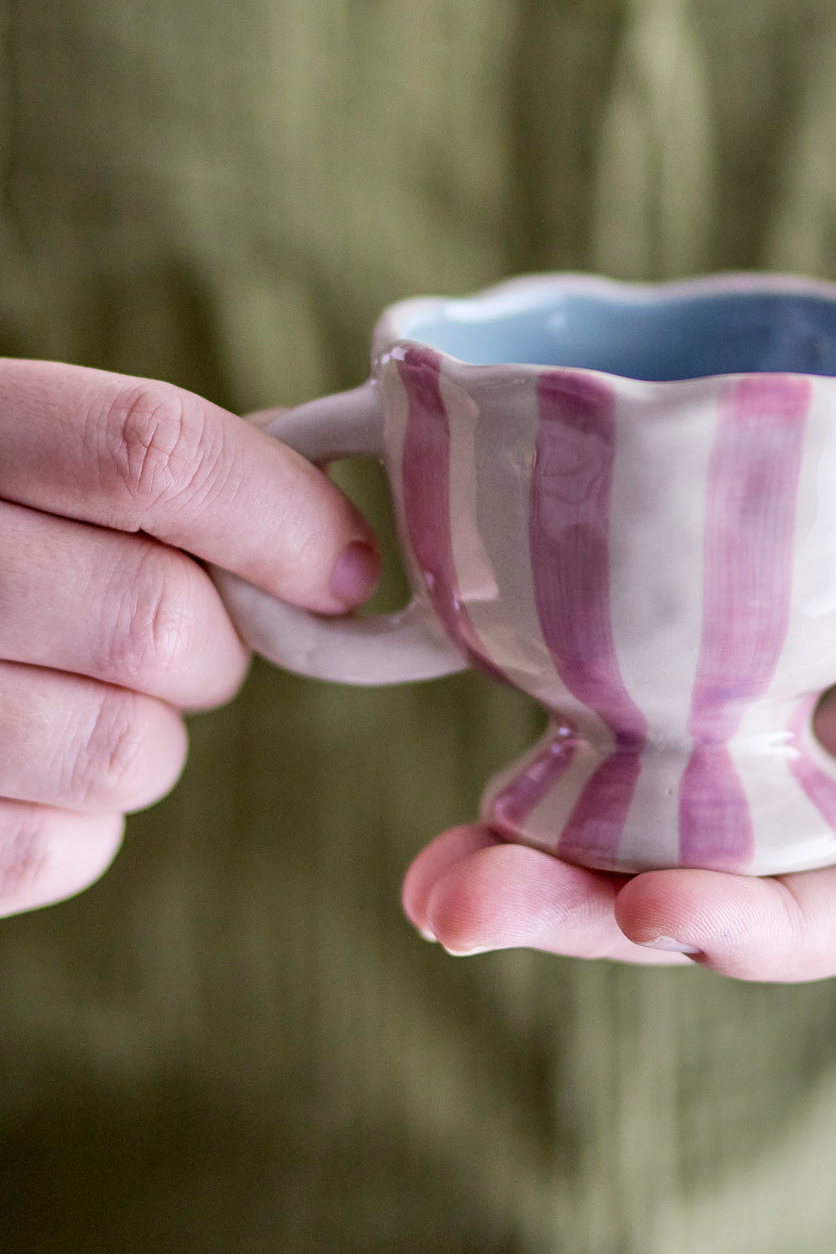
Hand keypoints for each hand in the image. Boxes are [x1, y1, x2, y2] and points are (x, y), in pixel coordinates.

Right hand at [0, 360, 379, 915]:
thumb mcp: (31, 453)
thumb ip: (160, 469)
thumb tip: (328, 535)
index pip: (148, 450)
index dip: (278, 514)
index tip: (342, 569)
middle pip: (156, 619)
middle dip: (216, 646)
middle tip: (189, 639)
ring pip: (127, 750)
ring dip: (152, 732)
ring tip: (89, 693)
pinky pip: (63, 847)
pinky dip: (85, 817)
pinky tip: (33, 761)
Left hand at [404, 501, 835, 977]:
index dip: (759, 922)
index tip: (647, 910)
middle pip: (730, 905)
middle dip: (593, 916)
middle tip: (456, 903)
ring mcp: (821, 796)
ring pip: (676, 848)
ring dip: (553, 864)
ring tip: (436, 872)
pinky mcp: (779, 736)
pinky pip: (670, 773)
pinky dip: (580, 786)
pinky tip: (492, 785)